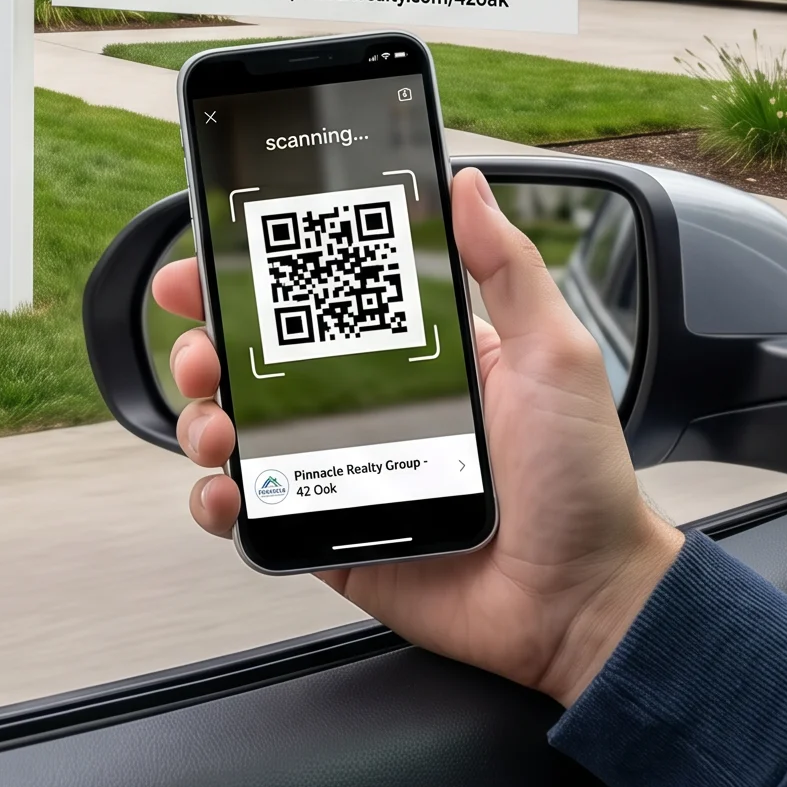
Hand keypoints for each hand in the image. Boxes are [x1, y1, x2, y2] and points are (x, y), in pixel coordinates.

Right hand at [156, 165, 682, 706]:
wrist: (585, 602)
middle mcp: (361, 406)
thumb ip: (508, 266)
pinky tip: (227, 493)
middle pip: (250, 361)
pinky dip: (218, 503)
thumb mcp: (554, 355)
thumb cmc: (583, 482)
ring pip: (235, 432)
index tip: (206, 261)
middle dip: (203, 344)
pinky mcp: (326, 538)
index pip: (308, 301)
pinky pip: (252, 515)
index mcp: (406, 354)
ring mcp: (338, 472)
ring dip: (201, 419)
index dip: (245, 276)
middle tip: (201, 349)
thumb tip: (468, 183)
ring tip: (216, 425)